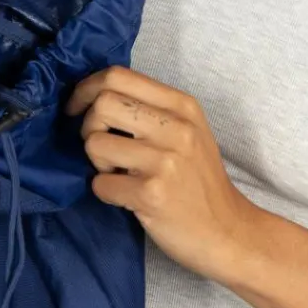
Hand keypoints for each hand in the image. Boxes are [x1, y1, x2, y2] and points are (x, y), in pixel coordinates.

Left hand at [66, 66, 255, 281]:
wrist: (229, 233)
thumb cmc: (199, 180)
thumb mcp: (188, 130)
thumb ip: (150, 108)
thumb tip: (94, 94)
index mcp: (182, 105)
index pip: (118, 75)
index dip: (86, 88)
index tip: (77, 108)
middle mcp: (176, 127)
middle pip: (102, 103)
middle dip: (88, 126)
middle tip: (102, 147)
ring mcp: (165, 160)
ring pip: (95, 142)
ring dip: (97, 162)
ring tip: (120, 174)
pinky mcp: (152, 194)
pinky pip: (100, 183)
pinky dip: (105, 191)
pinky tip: (127, 197)